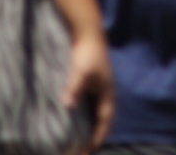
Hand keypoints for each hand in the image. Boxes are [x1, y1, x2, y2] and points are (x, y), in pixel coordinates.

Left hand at [64, 31, 114, 150]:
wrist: (88, 33)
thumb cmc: (87, 53)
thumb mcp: (81, 72)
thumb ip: (75, 88)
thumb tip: (67, 106)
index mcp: (108, 96)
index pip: (105, 123)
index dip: (98, 137)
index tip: (88, 149)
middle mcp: (105, 95)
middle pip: (102, 121)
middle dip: (94, 136)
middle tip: (82, 149)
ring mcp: (99, 89)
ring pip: (95, 114)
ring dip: (89, 126)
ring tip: (77, 139)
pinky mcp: (91, 84)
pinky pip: (89, 105)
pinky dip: (83, 114)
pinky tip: (73, 118)